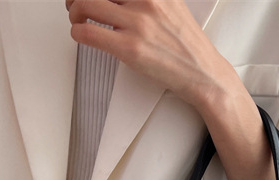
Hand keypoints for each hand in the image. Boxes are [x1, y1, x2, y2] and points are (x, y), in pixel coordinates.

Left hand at [66, 0, 233, 110]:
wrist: (204, 74)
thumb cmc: (187, 46)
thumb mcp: (172, 5)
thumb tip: (122, 1)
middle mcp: (146, 0)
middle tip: (76, 3)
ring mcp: (137, 24)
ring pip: (86, 4)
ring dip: (74, 11)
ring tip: (78, 19)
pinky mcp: (129, 49)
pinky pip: (88, 32)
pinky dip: (77, 31)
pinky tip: (81, 35)